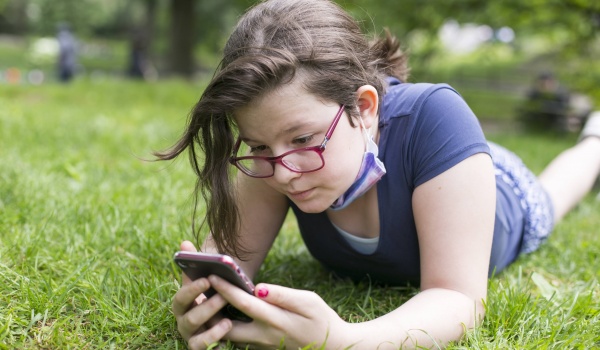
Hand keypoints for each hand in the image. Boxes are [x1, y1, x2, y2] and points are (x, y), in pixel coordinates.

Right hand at [172, 241, 232, 348]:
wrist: (224, 317)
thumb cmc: (213, 295)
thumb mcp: (208, 280)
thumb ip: (195, 262)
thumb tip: (184, 242)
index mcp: (183, 305)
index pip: (181, 298)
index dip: (192, 290)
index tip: (206, 280)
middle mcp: (184, 323)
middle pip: (190, 318)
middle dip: (207, 307)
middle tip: (223, 297)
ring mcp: (193, 338)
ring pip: (197, 338)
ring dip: (212, 328)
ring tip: (227, 321)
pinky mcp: (202, 349)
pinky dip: (215, 343)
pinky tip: (228, 336)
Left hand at [210, 276, 350, 348]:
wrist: (333, 347)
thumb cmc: (322, 320)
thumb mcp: (309, 302)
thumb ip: (283, 295)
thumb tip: (259, 288)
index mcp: (275, 321)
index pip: (243, 303)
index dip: (226, 289)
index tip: (212, 274)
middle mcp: (264, 337)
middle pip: (227, 326)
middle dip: (211, 310)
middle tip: (200, 291)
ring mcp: (262, 346)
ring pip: (230, 335)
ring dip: (217, 320)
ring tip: (206, 299)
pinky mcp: (262, 349)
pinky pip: (239, 339)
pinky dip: (228, 326)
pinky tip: (223, 312)